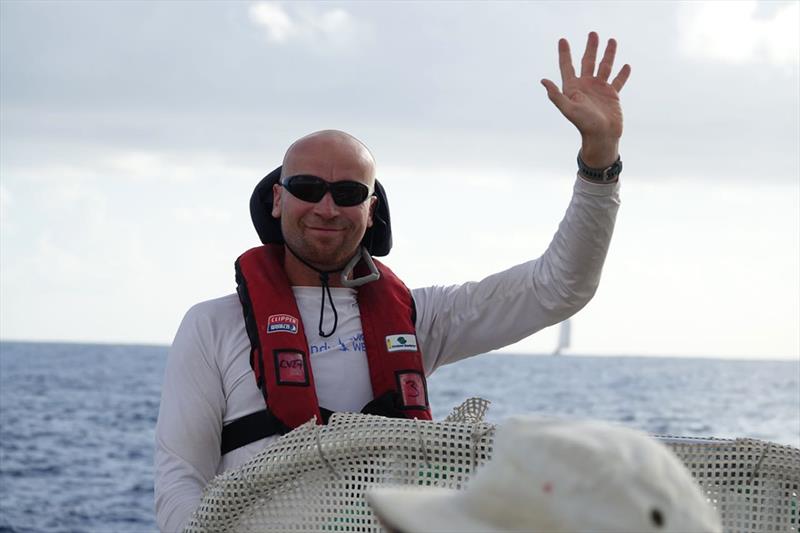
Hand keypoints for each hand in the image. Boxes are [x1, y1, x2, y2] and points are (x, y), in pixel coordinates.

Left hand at [541, 32, 630, 167]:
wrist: (601, 136)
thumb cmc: (584, 124)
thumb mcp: (568, 109)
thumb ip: (556, 95)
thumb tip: (543, 81)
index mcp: (573, 88)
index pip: (567, 66)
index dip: (564, 53)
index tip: (562, 40)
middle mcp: (586, 86)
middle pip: (587, 61)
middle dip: (590, 47)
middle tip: (593, 33)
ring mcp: (599, 89)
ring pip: (605, 66)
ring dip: (608, 54)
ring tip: (611, 40)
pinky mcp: (612, 95)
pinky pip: (618, 81)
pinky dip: (622, 73)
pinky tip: (626, 65)